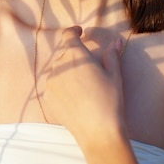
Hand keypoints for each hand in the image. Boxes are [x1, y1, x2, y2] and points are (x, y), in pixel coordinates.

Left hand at [43, 26, 127, 146]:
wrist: (98, 132)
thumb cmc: (110, 101)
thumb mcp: (115, 75)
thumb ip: (112, 55)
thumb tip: (115, 41)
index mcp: (75, 55)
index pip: (68, 34)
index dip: (74, 31)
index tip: (80, 33)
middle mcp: (59, 65)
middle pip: (64, 53)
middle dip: (75, 55)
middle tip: (89, 67)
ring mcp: (51, 82)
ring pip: (58, 69)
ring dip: (67, 70)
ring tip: (83, 84)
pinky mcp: (48, 97)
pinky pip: (54, 85)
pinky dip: (62, 85)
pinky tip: (76, 96)